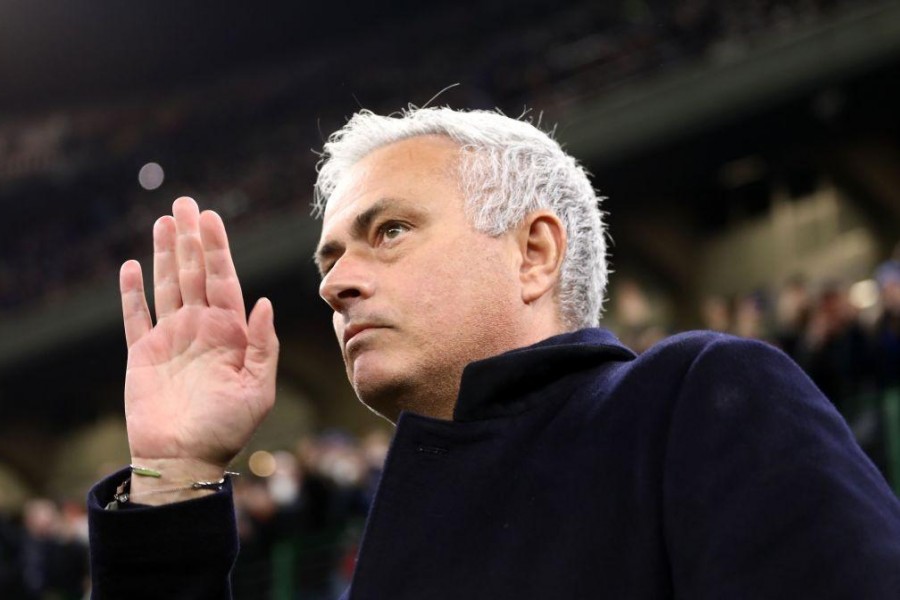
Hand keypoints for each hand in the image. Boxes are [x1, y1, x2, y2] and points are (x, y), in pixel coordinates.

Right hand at [119, 197, 278, 501]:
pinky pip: (136, 316)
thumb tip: (264, 301)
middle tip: (185, 203)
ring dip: (165, 254)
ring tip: (163, 221)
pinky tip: (133, 266)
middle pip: (194, 274)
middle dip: (191, 239)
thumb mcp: (257, 389)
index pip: (224, 281)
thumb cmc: (227, 429)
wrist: (185, 460)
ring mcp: (171, 338)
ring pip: (167, 286)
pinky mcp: (143, 354)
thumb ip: (263, 344)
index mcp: (231, 333)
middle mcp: (201, 329)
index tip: (210, 219)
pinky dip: (132, 292)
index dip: (217, 249)